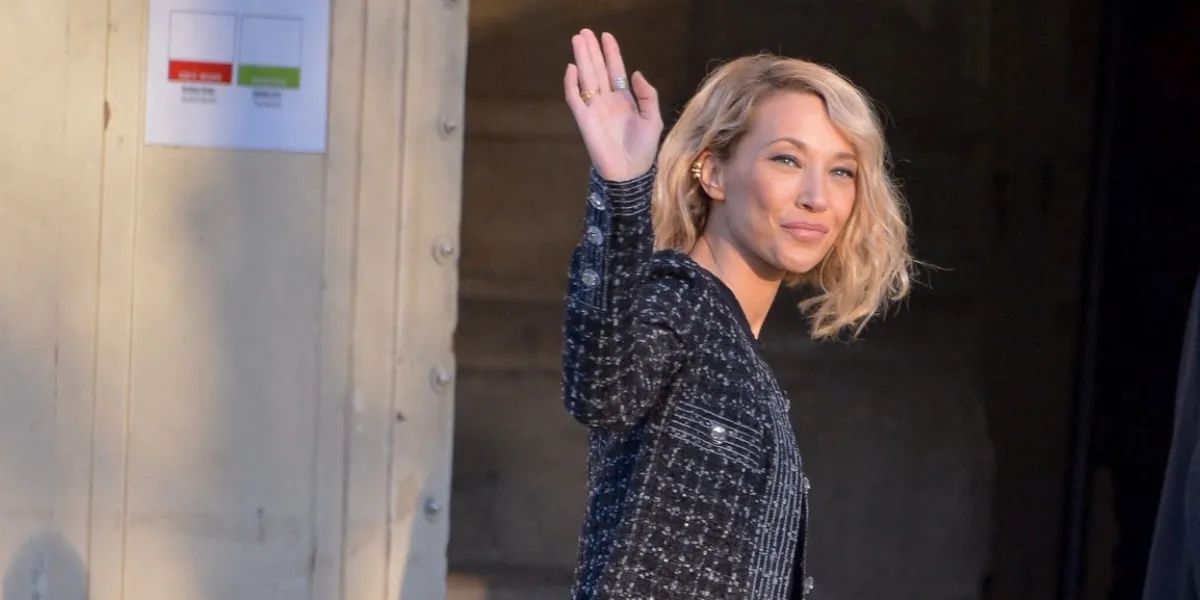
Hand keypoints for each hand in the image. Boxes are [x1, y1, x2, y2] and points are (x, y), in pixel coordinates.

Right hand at [564, 30, 662, 181]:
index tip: (607, 36)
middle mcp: (607, 100)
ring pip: (586, 78)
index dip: (611, 53)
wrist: (629, 172)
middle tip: (585, 32)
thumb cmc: (643, 148)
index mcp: (624, 99)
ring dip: (582, 59)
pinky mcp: (583, 119)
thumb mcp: (653, 119)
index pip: (615, 70)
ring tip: (578, 40)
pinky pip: (575, 98)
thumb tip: (635, 72)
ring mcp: (594, 108)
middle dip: (592, 50)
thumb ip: (647, 95)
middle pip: (598, 69)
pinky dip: (572, 83)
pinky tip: (572, 68)